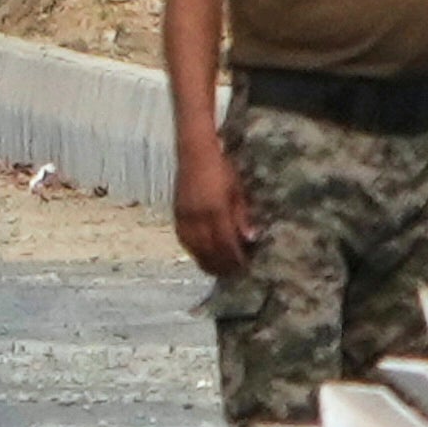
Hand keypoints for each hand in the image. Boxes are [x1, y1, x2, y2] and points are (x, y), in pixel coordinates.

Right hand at [173, 139, 254, 278]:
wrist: (194, 152)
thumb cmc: (222, 168)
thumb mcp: (238, 190)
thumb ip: (242, 215)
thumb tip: (250, 238)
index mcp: (216, 210)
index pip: (226, 243)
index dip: (235, 258)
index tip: (245, 266)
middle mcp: (197, 217)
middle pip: (209, 250)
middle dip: (222, 264)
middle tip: (234, 274)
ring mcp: (184, 216)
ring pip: (194, 248)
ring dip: (206, 261)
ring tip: (218, 269)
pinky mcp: (177, 214)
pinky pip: (184, 239)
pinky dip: (194, 250)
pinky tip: (202, 254)